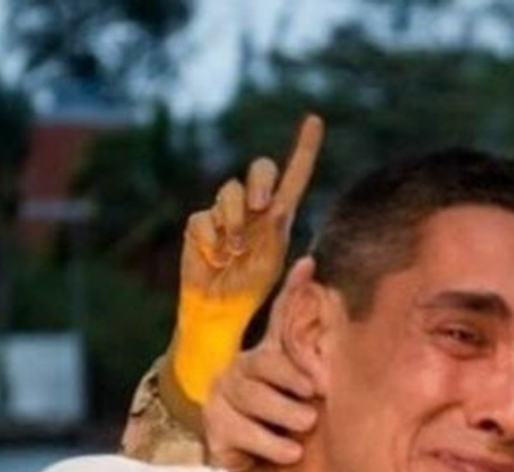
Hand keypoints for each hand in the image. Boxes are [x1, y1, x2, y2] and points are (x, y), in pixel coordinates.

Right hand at [167, 114, 324, 408]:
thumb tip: (277, 207)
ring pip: (229, 191)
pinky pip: (202, 219)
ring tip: (233, 252)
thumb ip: (276, 235)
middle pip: (259, 169)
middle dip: (260, 180)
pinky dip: (210, 241)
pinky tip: (214, 259)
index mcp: (278, 215)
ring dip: (233, 222)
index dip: (304, 148)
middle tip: (261, 204)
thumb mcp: (272, 263)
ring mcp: (224, 214)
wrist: (220, 309)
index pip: (294, 176)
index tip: (314, 120)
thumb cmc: (250, 288)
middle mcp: (252, 208)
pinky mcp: (199, 225)